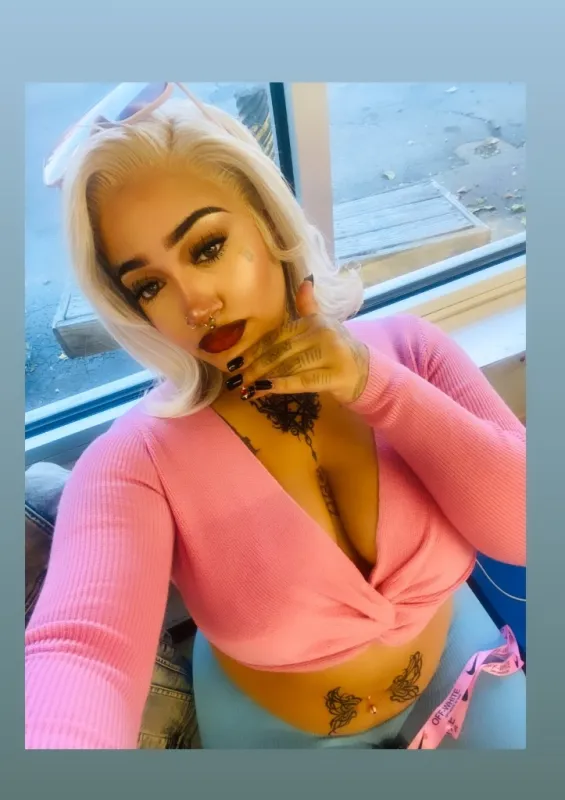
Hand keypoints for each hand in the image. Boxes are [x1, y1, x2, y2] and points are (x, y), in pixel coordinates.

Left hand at [235, 278, 369, 404]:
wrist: (366, 371)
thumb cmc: (338, 349)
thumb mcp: (324, 324)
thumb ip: (308, 306)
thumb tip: (305, 280)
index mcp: (313, 322)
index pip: (277, 335)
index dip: (254, 349)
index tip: (236, 361)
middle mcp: (321, 334)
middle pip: (280, 351)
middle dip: (255, 366)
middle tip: (236, 379)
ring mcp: (330, 355)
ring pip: (288, 366)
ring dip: (263, 378)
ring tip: (246, 388)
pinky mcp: (335, 376)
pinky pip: (302, 381)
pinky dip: (280, 385)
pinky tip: (263, 390)